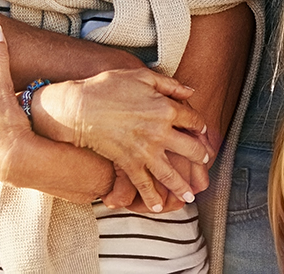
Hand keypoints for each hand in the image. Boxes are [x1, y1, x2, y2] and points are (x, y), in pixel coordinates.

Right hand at [41, 68, 212, 210]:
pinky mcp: (130, 164)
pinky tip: (158, 207)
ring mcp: (146, 151)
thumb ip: (169, 84)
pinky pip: (145, 185)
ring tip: (190, 196)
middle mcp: (161, 132)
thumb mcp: (141, 75)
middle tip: (203, 162)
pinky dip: (152, 198)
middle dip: (200, 158)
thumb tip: (191, 91)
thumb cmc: (108, 86)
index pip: (193, 120)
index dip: (200, 126)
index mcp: (166, 108)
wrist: (79, 108)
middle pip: (191, 149)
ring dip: (183, 187)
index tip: (202, 131)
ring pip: (172, 174)